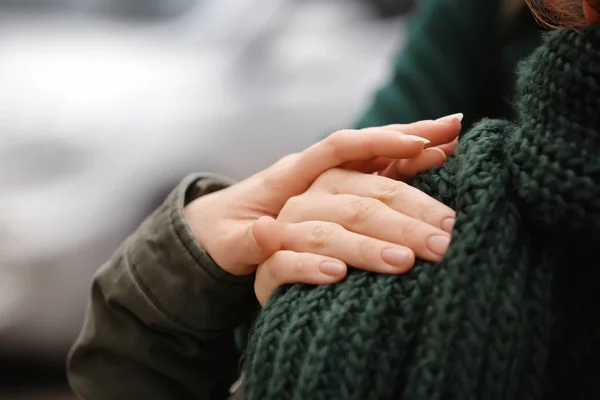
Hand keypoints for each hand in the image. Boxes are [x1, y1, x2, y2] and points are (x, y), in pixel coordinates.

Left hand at [184, 117, 459, 289]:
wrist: (219, 230)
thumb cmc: (224, 238)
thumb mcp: (229, 246)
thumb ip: (248, 243)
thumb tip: (267, 232)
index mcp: (288, 175)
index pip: (333, 150)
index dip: (372, 143)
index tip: (411, 141)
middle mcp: (315, 172)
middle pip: (365, 151)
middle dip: (407, 144)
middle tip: (453, 138)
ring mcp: (330, 181)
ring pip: (377, 157)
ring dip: (414, 145)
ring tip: (457, 136)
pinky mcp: (342, 194)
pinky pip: (380, 175)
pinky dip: (409, 166)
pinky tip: (440, 159)